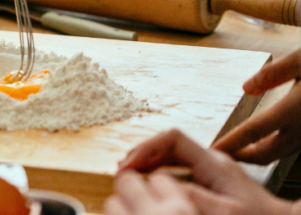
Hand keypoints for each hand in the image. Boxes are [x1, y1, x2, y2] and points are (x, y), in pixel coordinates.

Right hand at [116, 129, 291, 214]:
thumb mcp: (225, 213)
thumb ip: (194, 197)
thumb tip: (162, 185)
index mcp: (213, 163)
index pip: (172, 138)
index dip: (146, 148)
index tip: (128, 165)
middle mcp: (212, 159)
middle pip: (168, 145)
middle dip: (142, 154)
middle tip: (121, 170)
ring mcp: (212, 168)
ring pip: (172, 155)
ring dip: (148, 163)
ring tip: (129, 175)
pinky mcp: (213, 179)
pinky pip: (179, 167)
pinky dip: (159, 172)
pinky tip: (151, 184)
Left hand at [212, 50, 300, 163]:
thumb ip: (272, 74)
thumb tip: (245, 88)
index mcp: (294, 109)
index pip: (254, 132)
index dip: (232, 142)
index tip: (214, 149)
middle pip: (266, 153)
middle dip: (242, 156)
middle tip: (222, 152)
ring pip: (281, 153)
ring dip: (259, 154)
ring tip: (238, 148)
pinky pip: (294, 147)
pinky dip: (276, 147)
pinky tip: (266, 139)